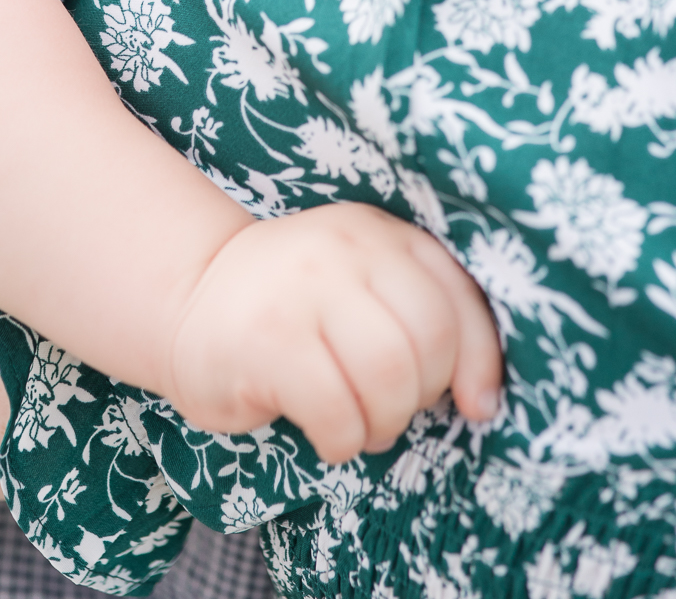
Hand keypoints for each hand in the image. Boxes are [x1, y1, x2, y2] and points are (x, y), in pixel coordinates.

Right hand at [165, 203, 501, 458]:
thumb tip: (483, 401)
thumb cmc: (297, 310)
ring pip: (388, 374)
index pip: (458, 298)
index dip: (479, 362)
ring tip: (361, 426)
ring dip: (384, 422)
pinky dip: (344, 440)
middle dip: (421, 396)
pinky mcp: (269, 339)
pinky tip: (328, 434)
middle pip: (429, 340)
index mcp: (384, 235)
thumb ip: (423, 321)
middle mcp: (350, 247)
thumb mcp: (365, 290)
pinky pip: (336, 409)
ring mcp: (306, 288)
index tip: (475, 406)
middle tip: (391, 411)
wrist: (192, 296)